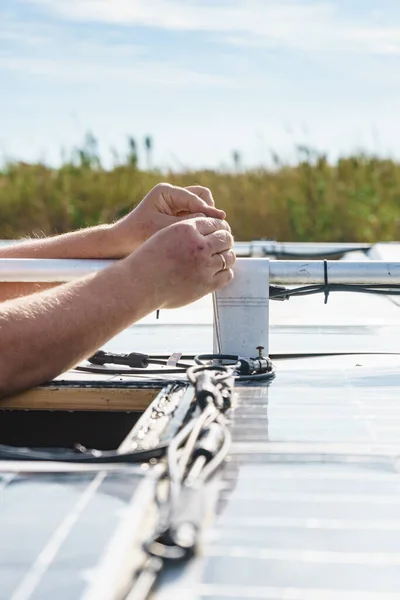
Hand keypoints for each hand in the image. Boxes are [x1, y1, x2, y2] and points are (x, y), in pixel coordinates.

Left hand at [109, 183, 225, 255]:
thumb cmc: (137, 236)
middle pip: (201, 196)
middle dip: (208, 210)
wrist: (120, 244)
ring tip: (207, 234)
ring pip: (201, 205)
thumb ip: (188, 223)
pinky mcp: (177, 215)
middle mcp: (172, 195)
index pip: (195, 197)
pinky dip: (200, 224)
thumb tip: (215, 219)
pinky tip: (201, 237)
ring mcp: (175, 204)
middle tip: (213, 228)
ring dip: (205, 218)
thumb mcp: (164, 229)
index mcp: (165, 191)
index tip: (221, 219)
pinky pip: (195, 216)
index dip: (209, 210)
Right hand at [127, 216, 235, 308]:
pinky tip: (218, 272)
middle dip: (226, 240)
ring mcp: (204, 266)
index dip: (220, 226)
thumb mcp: (165, 235)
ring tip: (222, 258)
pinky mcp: (206, 284)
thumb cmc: (148, 261)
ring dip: (227, 256)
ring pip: (228, 256)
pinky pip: (227, 275)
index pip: (214, 222)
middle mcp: (198, 245)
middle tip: (223, 244)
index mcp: (186, 229)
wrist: (139, 284)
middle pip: (225, 238)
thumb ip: (187, 231)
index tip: (220, 231)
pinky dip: (225, 272)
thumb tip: (207, 231)